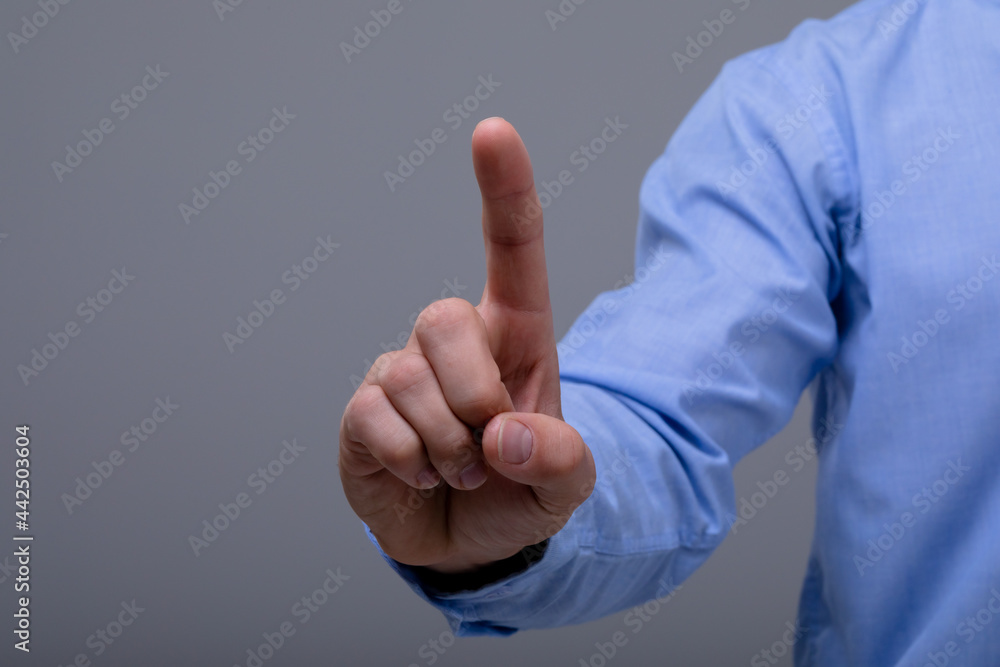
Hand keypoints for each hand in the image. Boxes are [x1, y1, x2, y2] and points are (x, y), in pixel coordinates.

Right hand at [339, 118, 594, 572]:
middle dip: (474, 396)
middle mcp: (454, 343)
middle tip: (489, 453)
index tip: (491, 132)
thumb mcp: (568, 488)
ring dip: (447, 448)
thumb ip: (562, 461)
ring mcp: (402, 372)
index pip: (511, 249)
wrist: (468, 542)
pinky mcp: (363, 412)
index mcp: (514, 337)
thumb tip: (505, 436)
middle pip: (444, 316)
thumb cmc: (521, 492)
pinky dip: (411, 463)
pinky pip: (376, 419)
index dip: (503, 190)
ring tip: (461, 474)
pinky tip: (421, 475)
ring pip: (410, 376)